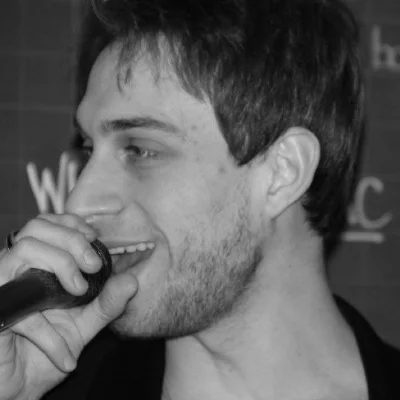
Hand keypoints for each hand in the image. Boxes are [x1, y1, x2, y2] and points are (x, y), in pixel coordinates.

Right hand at [0, 214, 137, 399]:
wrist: (22, 388)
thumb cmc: (49, 350)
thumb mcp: (86, 323)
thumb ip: (107, 302)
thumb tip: (132, 281)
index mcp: (36, 265)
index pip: (49, 223)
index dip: (73, 224)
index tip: (94, 240)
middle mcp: (15, 270)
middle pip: (38, 227)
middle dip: (72, 240)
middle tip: (93, 266)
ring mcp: (2, 288)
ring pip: (27, 248)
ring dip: (60, 264)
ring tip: (79, 290)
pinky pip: (20, 309)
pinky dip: (47, 334)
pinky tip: (65, 356)